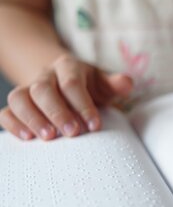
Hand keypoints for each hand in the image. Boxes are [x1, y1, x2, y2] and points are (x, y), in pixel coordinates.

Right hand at [0, 54, 132, 140]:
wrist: (65, 81)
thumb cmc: (90, 86)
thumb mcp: (104, 83)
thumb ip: (115, 84)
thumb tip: (127, 83)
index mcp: (68, 67)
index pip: (72, 83)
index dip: (83, 104)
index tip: (95, 125)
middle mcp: (45, 75)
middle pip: (43, 89)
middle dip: (57, 112)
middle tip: (72, 133)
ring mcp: (28, 88)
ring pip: (19, 97)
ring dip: (32, 118)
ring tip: (48, 138)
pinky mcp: (18, 104)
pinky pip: (7, 110)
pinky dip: (13, 123)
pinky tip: (27, 139)